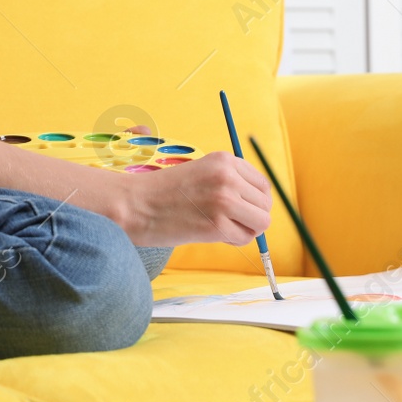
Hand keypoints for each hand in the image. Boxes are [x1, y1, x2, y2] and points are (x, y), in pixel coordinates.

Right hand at [118, 151, 271, 247]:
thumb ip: (230, 181)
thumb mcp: (200, 172)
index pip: (262, 185)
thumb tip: (260, 204)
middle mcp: (227, 177)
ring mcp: (224, 200)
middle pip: (265, 204)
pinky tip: (211, 233)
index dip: (254, 200)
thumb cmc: (164, 192)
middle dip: (251, 216)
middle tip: (227, 220)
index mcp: (224, 160)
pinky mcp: (217, 225)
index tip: (238, 208)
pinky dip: (232, 240)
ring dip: (245, 229)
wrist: (135, 204)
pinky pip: (244, 238)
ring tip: (221, 227)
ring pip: (261, 222)